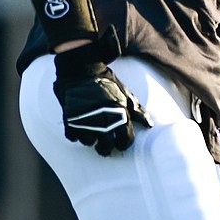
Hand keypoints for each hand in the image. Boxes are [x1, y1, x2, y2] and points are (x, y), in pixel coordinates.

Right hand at [52, 29, 151, 155]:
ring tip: (93, 132)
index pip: (125, 141)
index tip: (121, 142)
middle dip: (107, 147)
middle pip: (105, 147)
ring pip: (88, 143)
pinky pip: (73, 137)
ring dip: (91, 139)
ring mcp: (85, 123)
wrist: (83, 72)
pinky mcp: (70, 121)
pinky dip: (77, 134)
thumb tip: (149, 124)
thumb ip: (138, 111)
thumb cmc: (108, 83)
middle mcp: (103, 124)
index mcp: (120, 117)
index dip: (124, 143)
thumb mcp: (126, 95)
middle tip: (106, 144)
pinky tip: (81, 127)